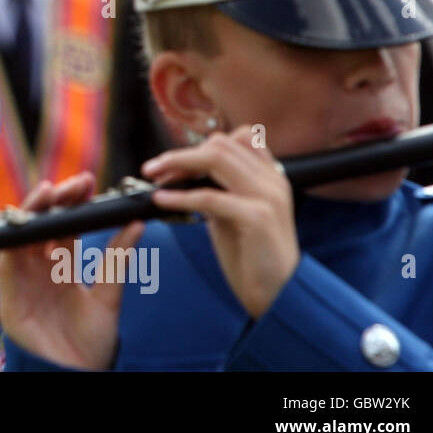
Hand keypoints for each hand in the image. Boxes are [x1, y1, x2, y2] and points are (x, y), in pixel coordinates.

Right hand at [0, 172, 142, 370]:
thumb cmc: (89, 344)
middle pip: (42, 224)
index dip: (73, 203)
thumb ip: (116, 261)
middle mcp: (40, 267)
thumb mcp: (108, 298)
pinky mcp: (7, 292)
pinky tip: (22, 223)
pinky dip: (10, 240)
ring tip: (48, 192)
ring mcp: (23, 278)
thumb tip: (136, 224)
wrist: (73, 375)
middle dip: (54, 200)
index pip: (65, 225)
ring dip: (32, 211)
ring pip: (22, 235)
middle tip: (72, 184)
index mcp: (63, 266)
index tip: (88, 183)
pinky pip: (5, 260)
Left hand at [142, 126, 299, 318]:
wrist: (278, 293)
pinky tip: (162, 201)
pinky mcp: (257, 218)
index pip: (235, 138)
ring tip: (154, 178)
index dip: (199, 147)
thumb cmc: (252, 255)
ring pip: (216, 160)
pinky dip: (181, 196)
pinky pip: (210, 197)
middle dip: (181, 154)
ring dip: (178, 164)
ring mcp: (267, 197)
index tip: (171, 164)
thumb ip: (218, 189)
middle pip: (220, 145)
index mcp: (270, 175)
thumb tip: (182, 174)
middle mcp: (272, 180)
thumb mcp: (233, 213)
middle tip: (153, 170)